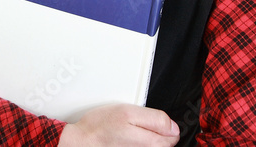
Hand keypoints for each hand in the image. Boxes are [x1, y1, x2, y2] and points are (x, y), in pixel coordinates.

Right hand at [57, 104, 179, 146]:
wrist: (82, 143)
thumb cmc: (100, 127)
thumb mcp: (128, 112)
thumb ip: (155, 118)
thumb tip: (173, 127)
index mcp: (151, 142)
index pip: (173, 133)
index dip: (162, 123)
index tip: (149, 121)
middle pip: (165, 143)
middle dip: (154, 132)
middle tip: (135, 126)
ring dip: (145, 140)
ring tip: (128, 134)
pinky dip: (136, 145)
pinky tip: (125, 142)